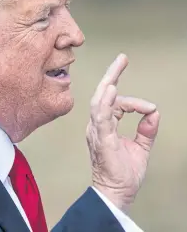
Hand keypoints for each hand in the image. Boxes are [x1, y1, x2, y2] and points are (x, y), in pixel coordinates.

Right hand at [86, 53, 159, 212]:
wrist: (117, 193)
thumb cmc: (123, 174)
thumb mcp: (141, 148)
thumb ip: (146, 130)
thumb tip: (154, 113)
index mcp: (105, 126)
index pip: (116, 103)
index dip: (134, 102)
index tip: (150, 109)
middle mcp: (97, 126)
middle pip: (102, 95)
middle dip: (112, 75)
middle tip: (122, 59)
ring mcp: (97, 131)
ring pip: (100, 101)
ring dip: (109, 83)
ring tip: (117, 66)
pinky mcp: (101, 138)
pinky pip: (101, 116)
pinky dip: (105, 102)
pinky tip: (111, 89)